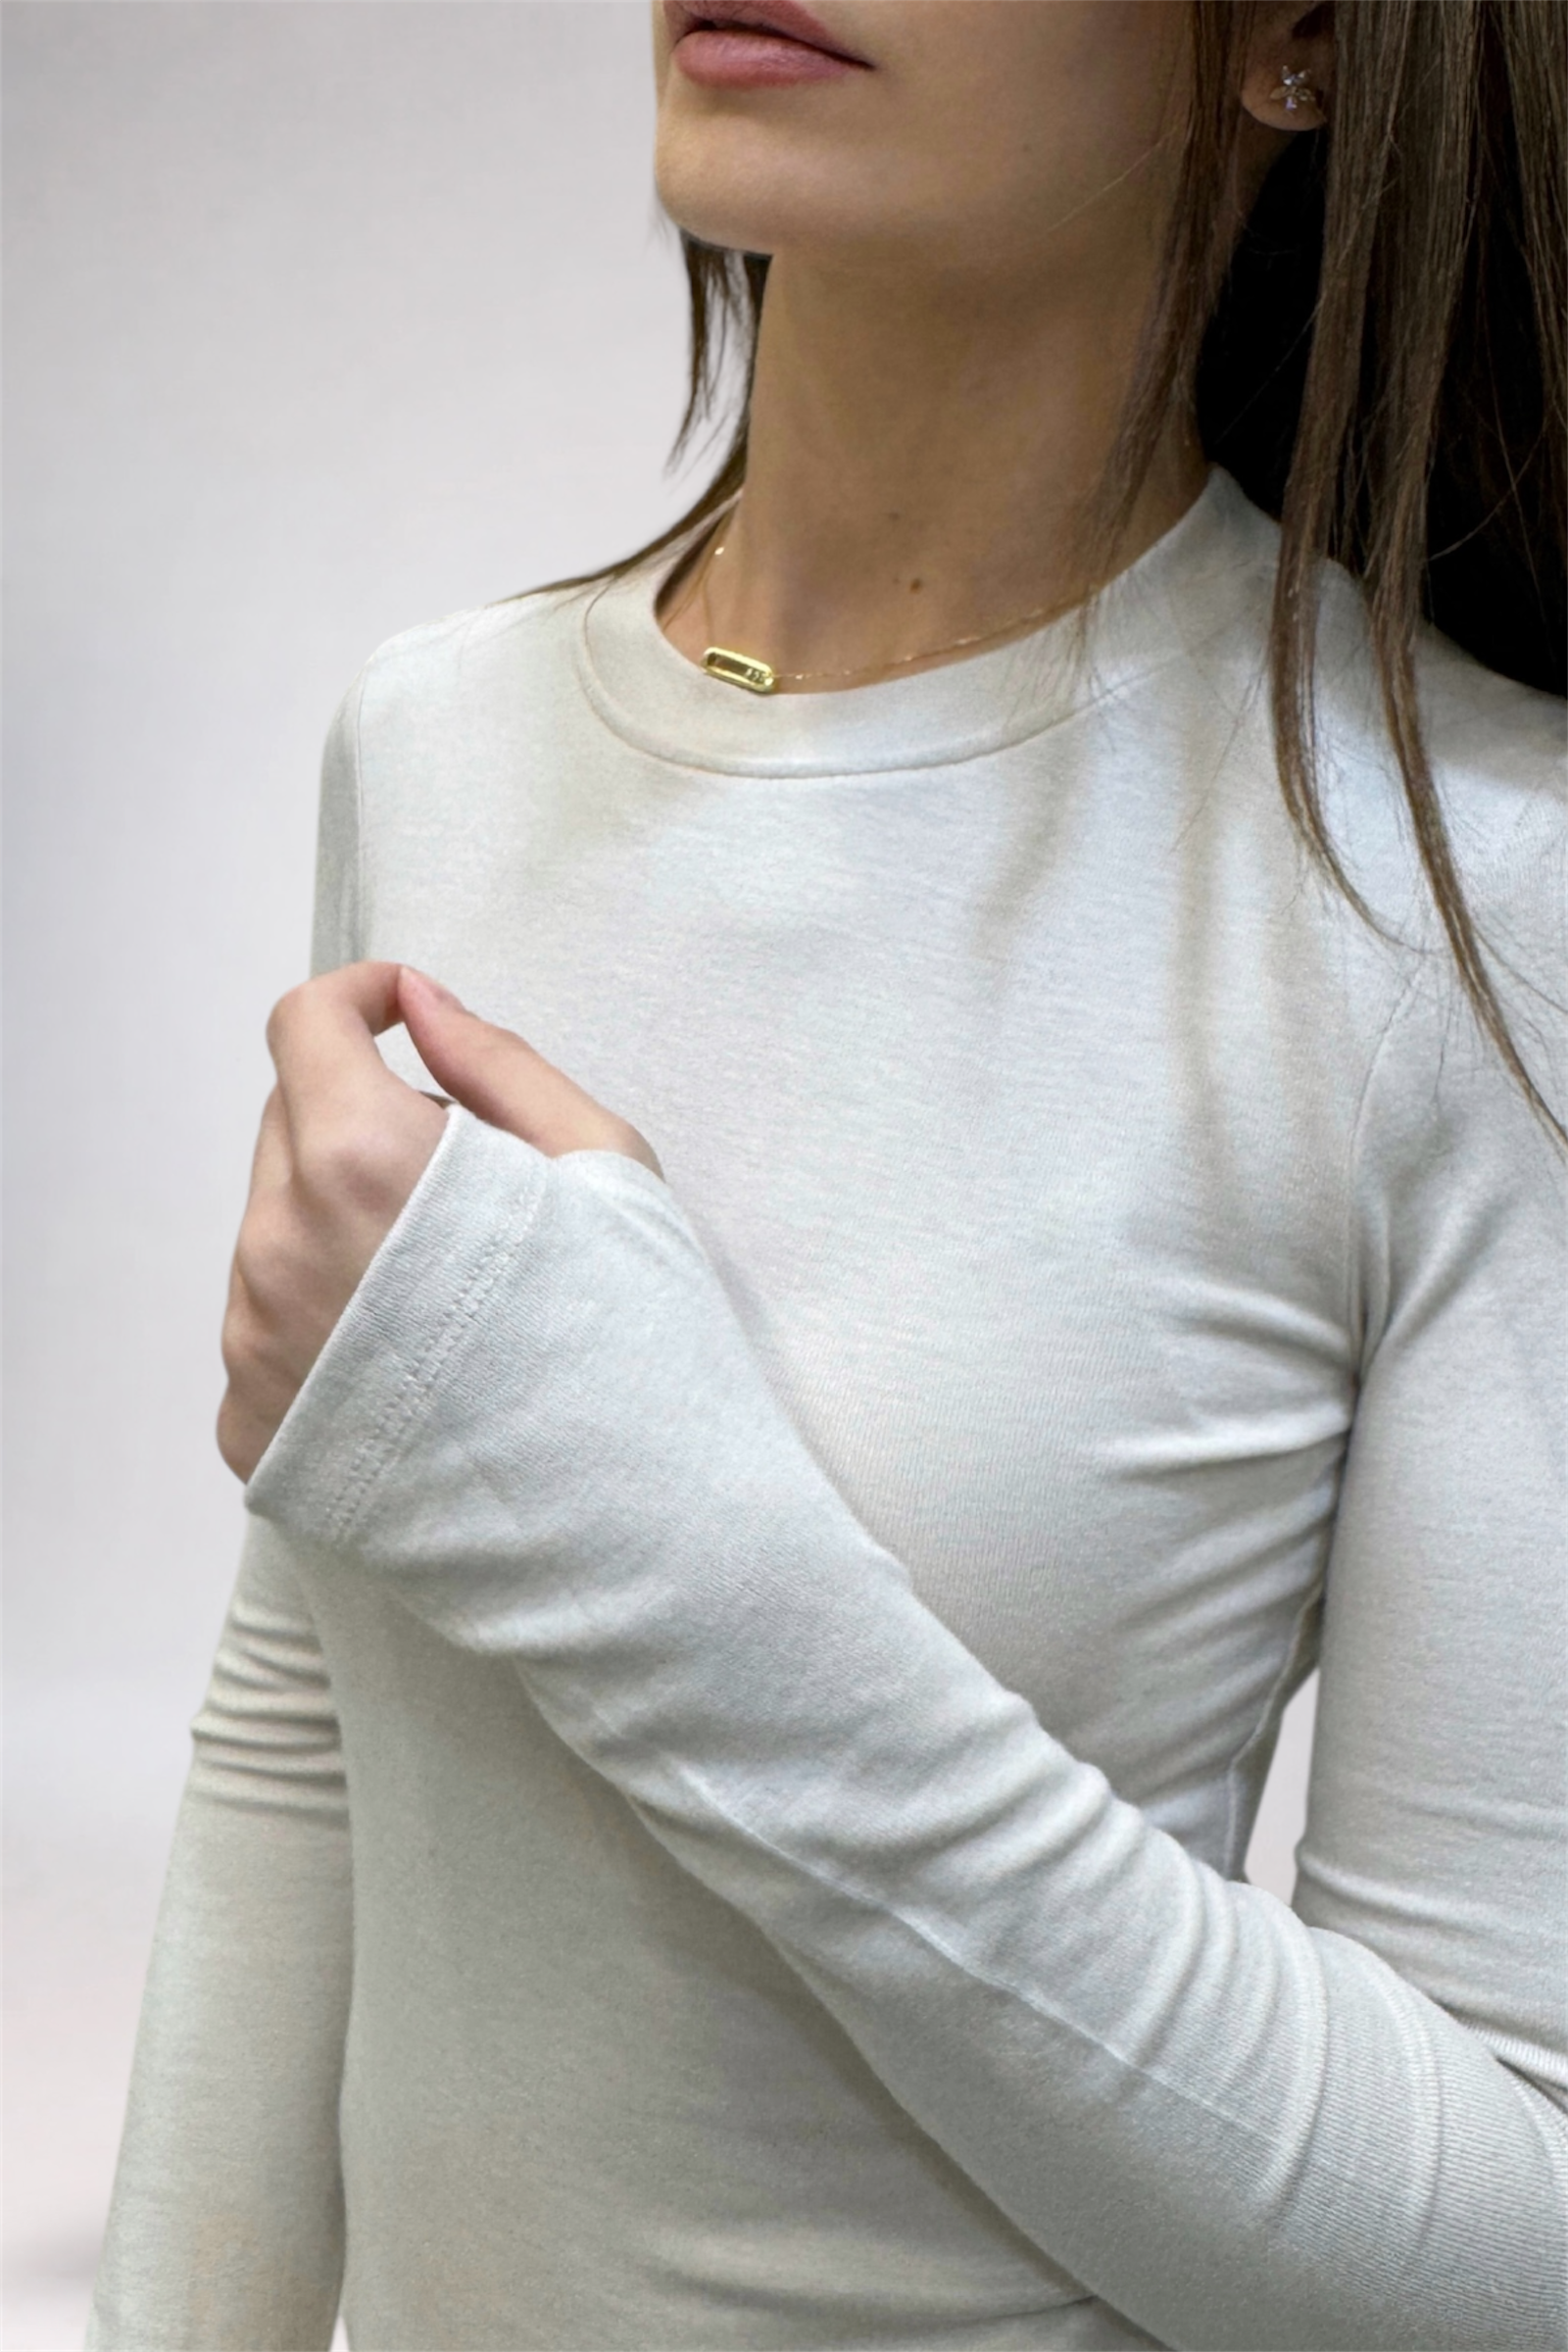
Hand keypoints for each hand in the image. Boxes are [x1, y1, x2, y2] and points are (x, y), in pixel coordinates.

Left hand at [216, 961, 660, 1481]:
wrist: (632, 1537)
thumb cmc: (637, 1340)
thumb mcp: (606, 1166)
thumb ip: (496, 1064)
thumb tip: (420, 1002)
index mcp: (362, 1162)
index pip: (303, 1027)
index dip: (357, 998)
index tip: (402, 1013)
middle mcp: (279, 1247)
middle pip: (288, 1127)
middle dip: (363, 1121)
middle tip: (474, 1189)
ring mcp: (255, 1346)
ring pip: (275, 1229)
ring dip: (344, 1225)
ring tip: (454, 1298)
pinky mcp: (252, 1428)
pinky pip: (271, 1329)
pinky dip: (328, 1321)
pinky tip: (421, 1369)